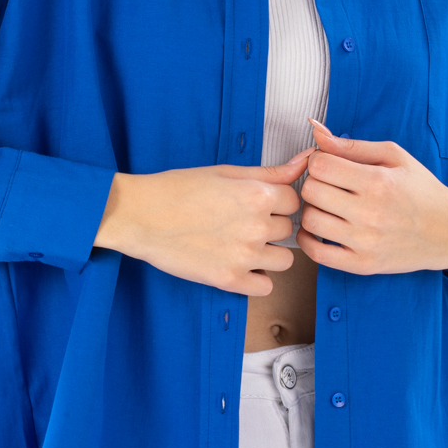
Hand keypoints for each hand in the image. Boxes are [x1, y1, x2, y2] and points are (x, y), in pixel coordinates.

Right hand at [93, 150, 313, 294]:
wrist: (140, 216)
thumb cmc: (178, 189)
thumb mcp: (226, 173)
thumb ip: (271, 172)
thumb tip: (307, 160)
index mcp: (258, 195)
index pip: (294, 202)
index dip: (276, 203)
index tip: (256, 205)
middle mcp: (257, 226)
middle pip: (287, 230)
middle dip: (270, 227)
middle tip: (239, 223)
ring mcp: (245, 256)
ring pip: (284, 260)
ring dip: (268, 254)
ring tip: (240, 245)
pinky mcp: (229, 280)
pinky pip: (265, 286)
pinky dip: (255, 278)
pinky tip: (238, 265)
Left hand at [297, 120, 447, 278]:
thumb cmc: (421, 190)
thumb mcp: (394, 157)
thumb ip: (351, 145)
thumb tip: (315, 130)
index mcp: (378, 182)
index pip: (319, 165)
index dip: (319, 161)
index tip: (330, 165)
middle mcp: (370, 213)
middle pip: (310, 191)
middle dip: (315, 183)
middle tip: (328, 185)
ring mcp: (365, 242)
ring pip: (310, 221)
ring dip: (312, 210)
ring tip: (327, 207)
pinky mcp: (362, 264)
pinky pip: (316, 254)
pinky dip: (308, 241)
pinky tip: (318, 230)